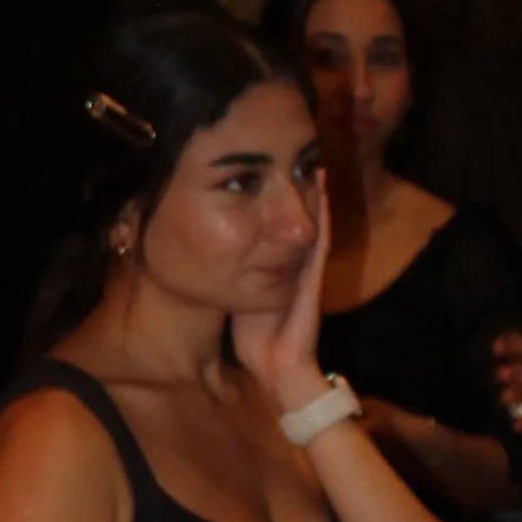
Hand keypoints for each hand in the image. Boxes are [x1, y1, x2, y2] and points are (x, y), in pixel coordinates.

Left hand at [233, 174, 331, 412]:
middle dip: (294, 188)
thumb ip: (228, 268)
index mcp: (275, 264)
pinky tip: (323, 195)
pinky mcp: (312, 281)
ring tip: (312, 162)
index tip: (264, 165)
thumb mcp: (237, 292)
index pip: (273, 223)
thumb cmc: (255, 336)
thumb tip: (198, 246)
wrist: (276, 368)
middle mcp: (294, 262)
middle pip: (296, 217)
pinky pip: (318, 245)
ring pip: (312, 225)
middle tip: (296, 153)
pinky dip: (324, 219)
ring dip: (315, 196)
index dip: (272, 196)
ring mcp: (307, 270)